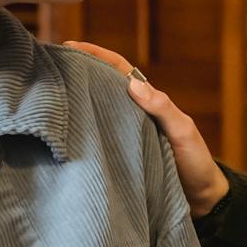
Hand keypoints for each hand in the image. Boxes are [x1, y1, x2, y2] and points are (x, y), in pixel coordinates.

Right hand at [62, 41, 230, 216]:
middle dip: (76, 73)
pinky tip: (60, 132)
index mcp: (147, 102)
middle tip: (47, 66)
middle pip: (100, 87)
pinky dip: (79, 131)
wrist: (201, 200)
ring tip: (45, 95)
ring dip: (74, 101)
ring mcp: (124, 135)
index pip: (118, 70)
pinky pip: (96, 139)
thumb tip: (132, 83)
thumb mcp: (183, 132)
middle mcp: (131, 114)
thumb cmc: (195, 163)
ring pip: (95, 111)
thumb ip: (163, 108)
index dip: (96, 55)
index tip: (70, 46)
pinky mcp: (118, 157)